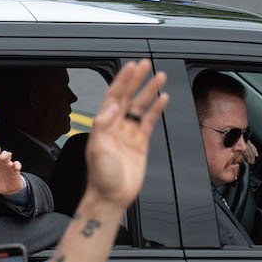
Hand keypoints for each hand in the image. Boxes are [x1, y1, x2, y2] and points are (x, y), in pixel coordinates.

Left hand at [82, 60, 168, 209]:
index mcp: (103, 125)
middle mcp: (115, 126)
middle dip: (136, 80)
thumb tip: (112, 106)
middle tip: (146, 64)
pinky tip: (163, 98)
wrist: (111, 197)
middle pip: (128, 97)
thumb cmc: (101, 176)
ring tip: (160, 76)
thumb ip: (103, 125)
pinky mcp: (140, 143)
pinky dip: (156, 109)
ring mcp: (128, 133)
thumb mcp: (97, 149)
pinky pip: (149, 122)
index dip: (122, 81)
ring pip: (140, 107)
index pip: (113, 96)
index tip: (131, 67)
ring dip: (149, 91)